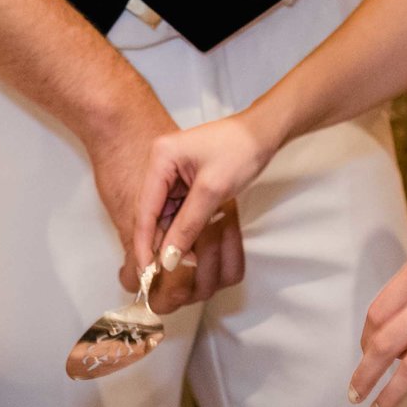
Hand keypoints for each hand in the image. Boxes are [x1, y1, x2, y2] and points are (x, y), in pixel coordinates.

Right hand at [136, 112, 279, 283]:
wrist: (263, 133)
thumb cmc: (240, 149)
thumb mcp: (212, 191)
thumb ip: (188, 226)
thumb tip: (169, 258)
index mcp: (161, 158)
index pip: (144, 208)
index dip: (143, 242)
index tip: (146, 271)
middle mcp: (161, 164)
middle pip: (152, 213)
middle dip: (159, 242)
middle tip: (163, 273)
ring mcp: (173, 172)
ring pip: (165, 215)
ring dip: (173, 237)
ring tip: (182, 261)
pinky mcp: (185, 181)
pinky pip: (178, 211)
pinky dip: (183, 228)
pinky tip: (189, 246)